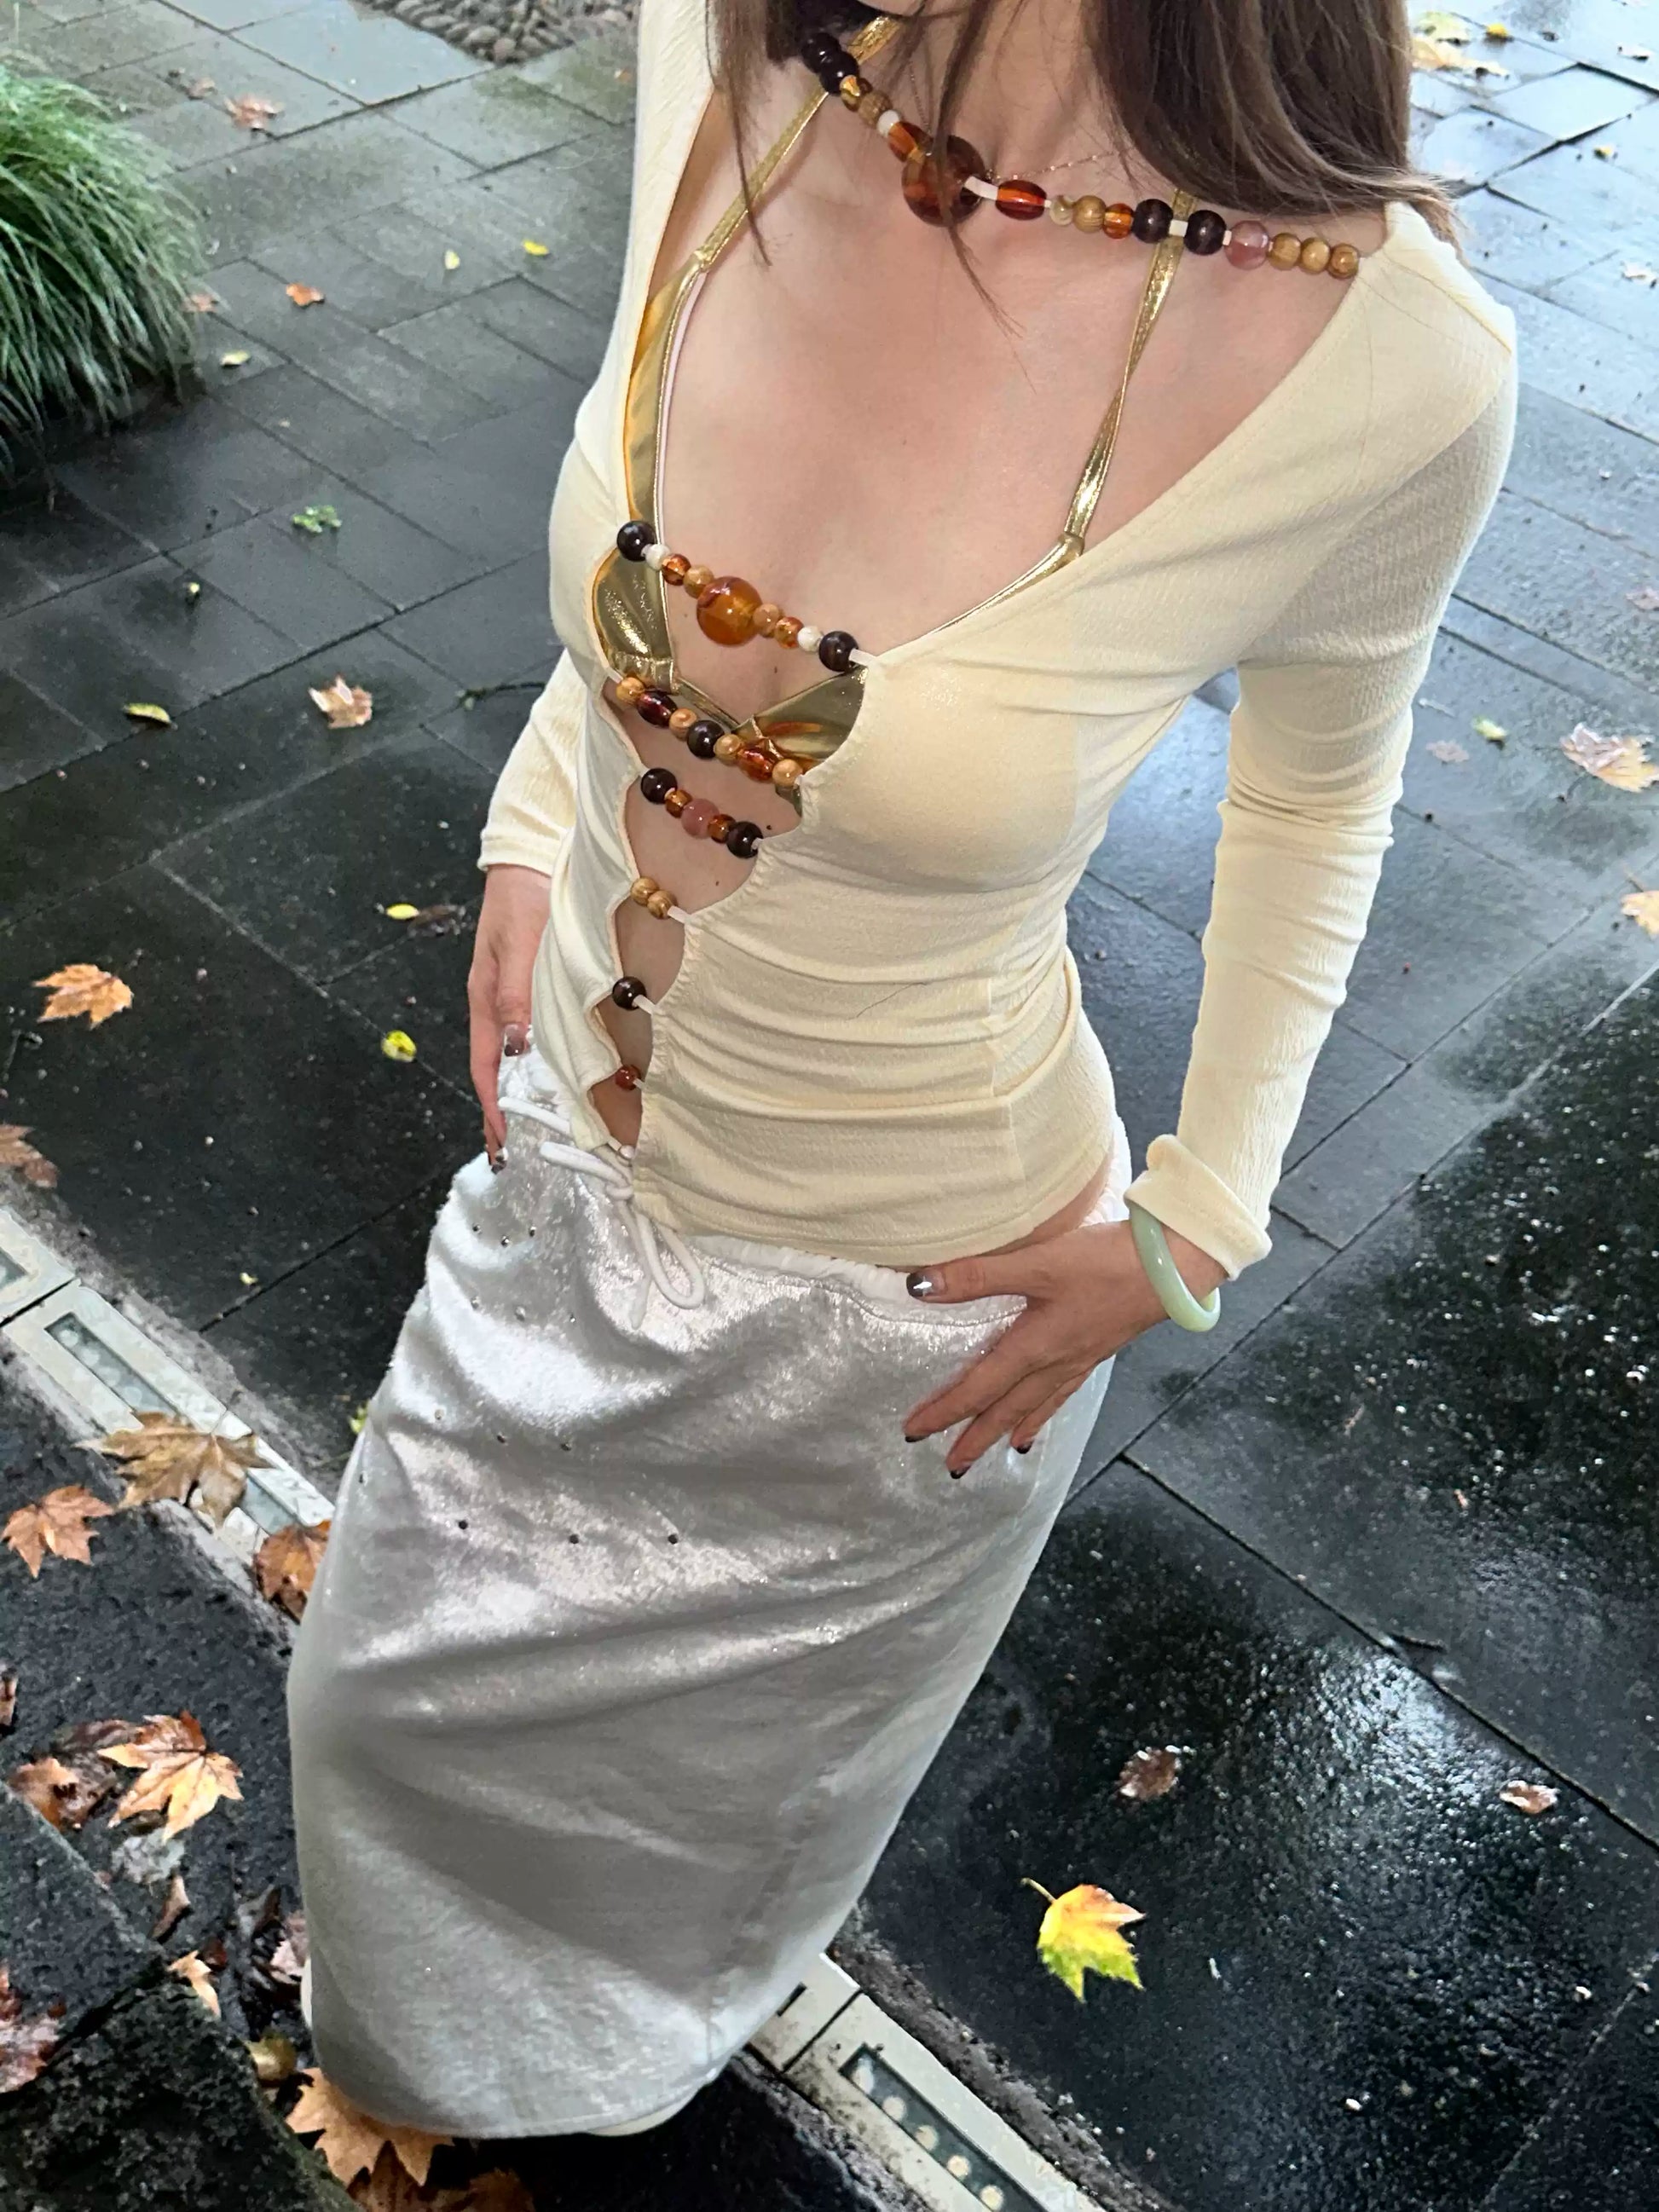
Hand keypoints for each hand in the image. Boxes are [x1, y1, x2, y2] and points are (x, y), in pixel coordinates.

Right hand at [468, 864, 550, 1160]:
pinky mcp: (538, 988)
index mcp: (487, 1000)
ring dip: (528, 1094)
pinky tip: (559, 1080)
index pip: (487, 1068)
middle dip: (508, 1114)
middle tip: (523, 1156)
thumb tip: (514, 1049)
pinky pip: (537, 1036)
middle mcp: (499, 1006)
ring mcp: (518, 998)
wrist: (533, 855)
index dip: (494, 1108)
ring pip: (520, 1058)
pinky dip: (544, 1065)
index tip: (505, 1144)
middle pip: (500, 1072)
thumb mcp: (520, 945)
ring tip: (542, 1133)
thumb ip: (518, 995)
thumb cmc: (526, 896)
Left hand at [902, 1218, 1226, 1475]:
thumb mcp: (1036, 1263)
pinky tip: (1040, 1419)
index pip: (979, 1387)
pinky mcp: (1098, 1349)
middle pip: (1007, 1409)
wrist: (1171, 1268)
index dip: (945, 1410)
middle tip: (951, 1466)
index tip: (915, 1432)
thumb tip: (919, 1286)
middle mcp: (1054, 1363)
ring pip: (1036, 1406)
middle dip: (975, 1437)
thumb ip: (978, 1275)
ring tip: (996, 1452)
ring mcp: (1079, 1360)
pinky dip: (1046, 1412)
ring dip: (1009, 1430)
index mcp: (1034, 1346)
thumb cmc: (1105, 1264)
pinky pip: (1063, 1393)